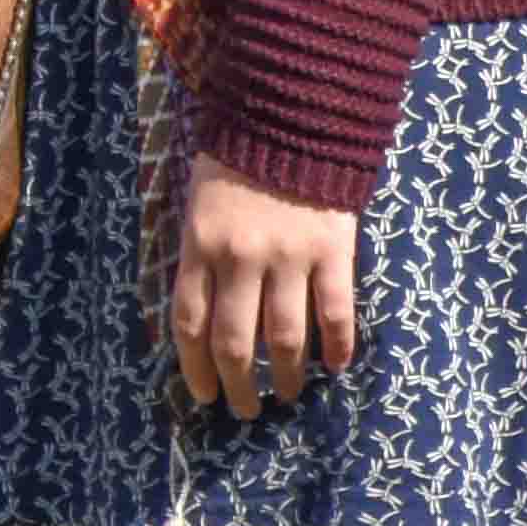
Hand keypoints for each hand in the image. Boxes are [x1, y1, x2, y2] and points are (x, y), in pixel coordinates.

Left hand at [167, 159, 358, 421]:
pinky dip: (336, 346)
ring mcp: (288, 256)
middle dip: (238, 385)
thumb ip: (198, 256)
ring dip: (285, 376)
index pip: (190, 322)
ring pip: (284, 338)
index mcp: (200, 244)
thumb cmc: (235, 161)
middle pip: (234, 341)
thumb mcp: (197, 203)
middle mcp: (241, 257)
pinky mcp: (331, 251)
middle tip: (246, 409)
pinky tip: (334, 368)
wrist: (289, 116)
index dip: (195, 367)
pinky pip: (335, 312)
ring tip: (287, 395)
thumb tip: (197, 317)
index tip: (204, 394)